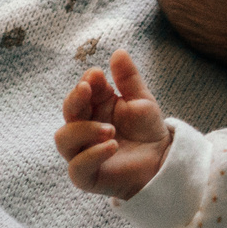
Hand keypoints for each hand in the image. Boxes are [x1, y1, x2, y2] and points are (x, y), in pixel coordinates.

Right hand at [55, 48, 171, 200]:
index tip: (96, 74)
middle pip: (67, 113)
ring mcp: (82, 152)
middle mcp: (83, 129)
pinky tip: (112, 146)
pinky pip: (77, 167)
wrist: (163, 160)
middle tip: (89, 89)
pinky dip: (92, 155)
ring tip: (111, 130)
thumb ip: (128, 78)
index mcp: (94, 108)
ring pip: (64, 139)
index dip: (85, 83)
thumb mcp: (141, 100)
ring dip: (84, 129)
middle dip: (75, 99)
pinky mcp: (87, 176)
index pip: (80, 92)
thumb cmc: (147, 129)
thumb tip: (118, 51)